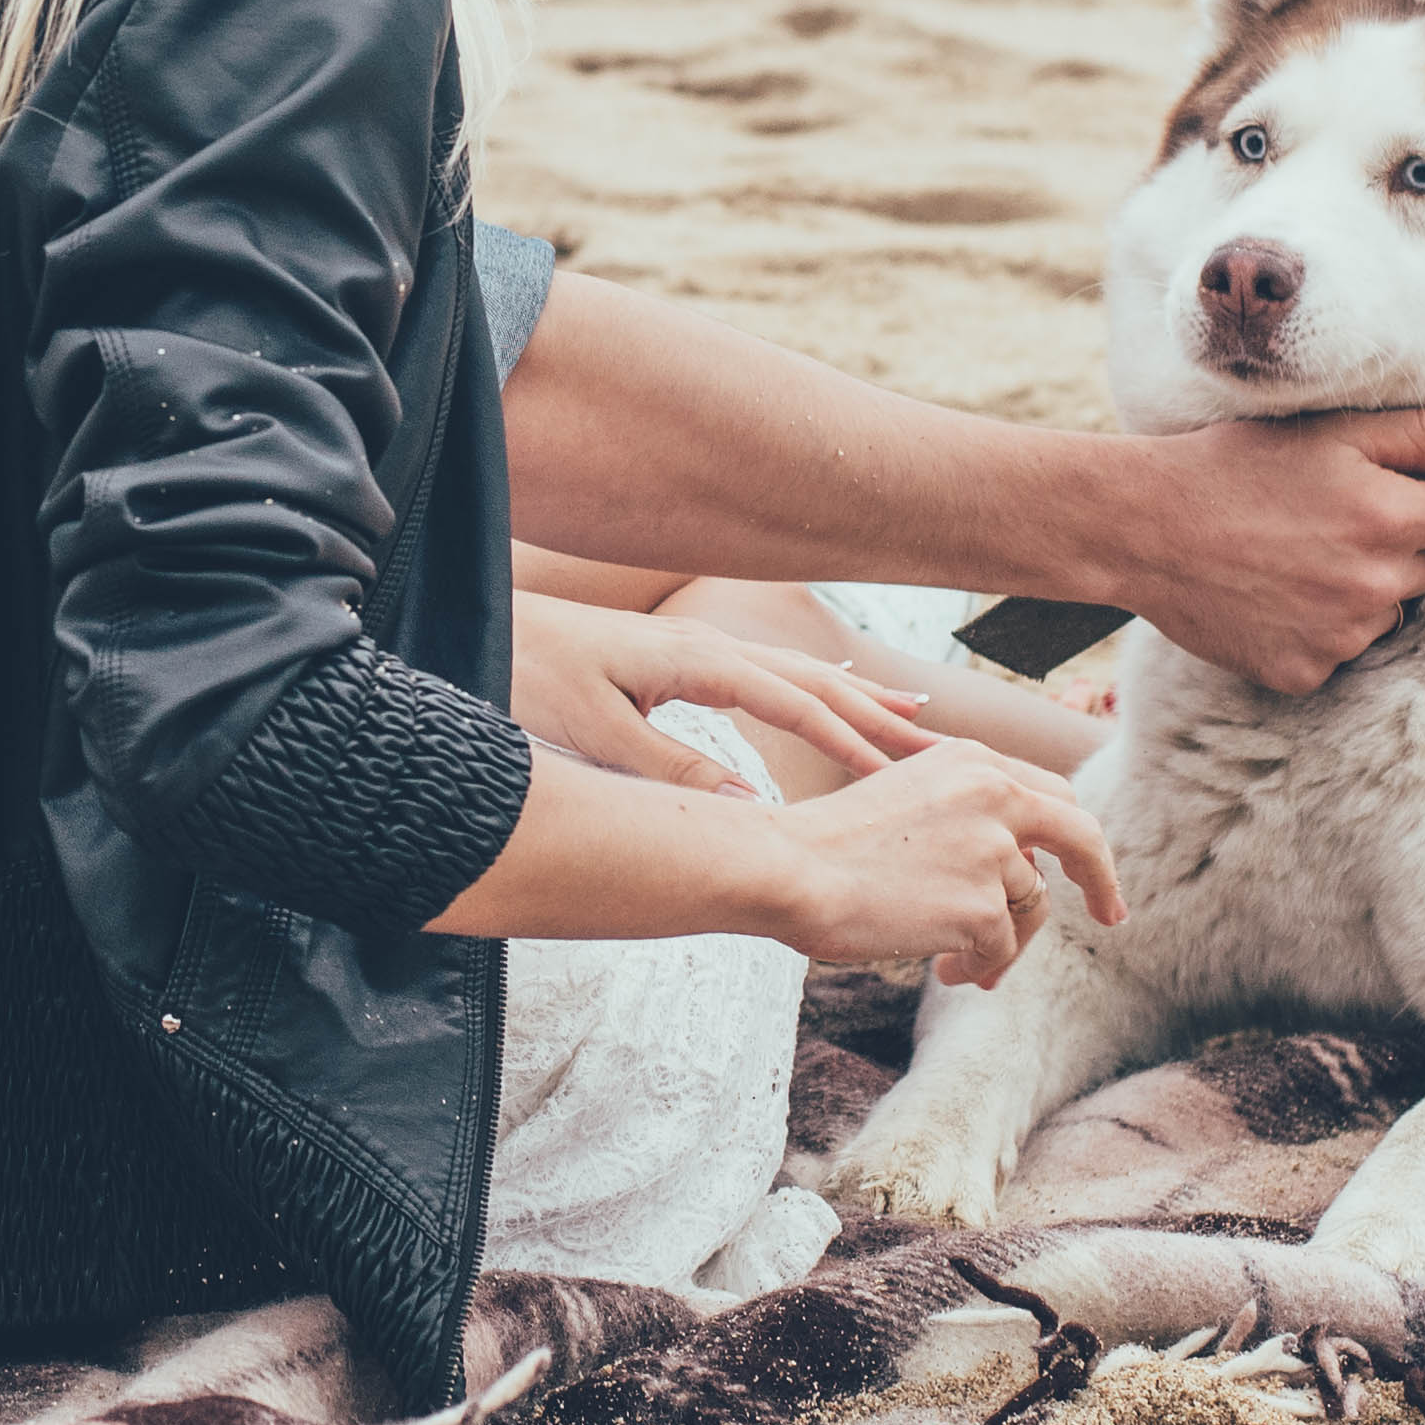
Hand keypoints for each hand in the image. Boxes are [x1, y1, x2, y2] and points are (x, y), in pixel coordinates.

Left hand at [508, 593, 933, 797]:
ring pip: (798, 674)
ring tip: (916, 719)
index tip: (899, 776)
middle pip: (813, 680)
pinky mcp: (681, 661)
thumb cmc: (526, 672)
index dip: (848, 740)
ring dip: (859, 698)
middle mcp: (708, 648)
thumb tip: (748, 805)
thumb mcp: (593, 728)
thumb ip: (668, 766)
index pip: (793, 702)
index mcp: (694, 661)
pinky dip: (816, 689)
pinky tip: (832, 696)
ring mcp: (698, 651)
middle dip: (879, 715)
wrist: (479, 620)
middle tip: (945, 749)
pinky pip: (771, 675)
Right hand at [753, 737, 1120, 987]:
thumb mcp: (906, 800)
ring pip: (1032, 907)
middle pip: (1080, 837)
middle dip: (1101, 879)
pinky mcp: (985, 905)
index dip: (1077, 837)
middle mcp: (995, 794)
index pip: (1054, 796)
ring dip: (1004, 942)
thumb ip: (966, 815)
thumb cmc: (827, 843)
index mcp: (973, 761)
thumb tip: (1021, 868)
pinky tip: (946, 973)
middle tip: (1110, 916)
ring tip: (964, 968)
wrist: (789, 868)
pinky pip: (1001, 949)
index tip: (1090, 870)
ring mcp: (994, 850)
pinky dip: (981, 966)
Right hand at [1114, 409, 1424, 694]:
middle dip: (1409, 542)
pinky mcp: (1303, 673)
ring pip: (1391, 610)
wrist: (1141, 527)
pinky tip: (1278, 595)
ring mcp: (1338, 638)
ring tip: (1301, 555)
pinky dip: (1321, 628)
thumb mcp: (1332, 430)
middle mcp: (1373, 585)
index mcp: (1387, 517)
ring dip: (1366, 587)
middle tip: (1342, 517)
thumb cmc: (1237, 466)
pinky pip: (1343, 652)